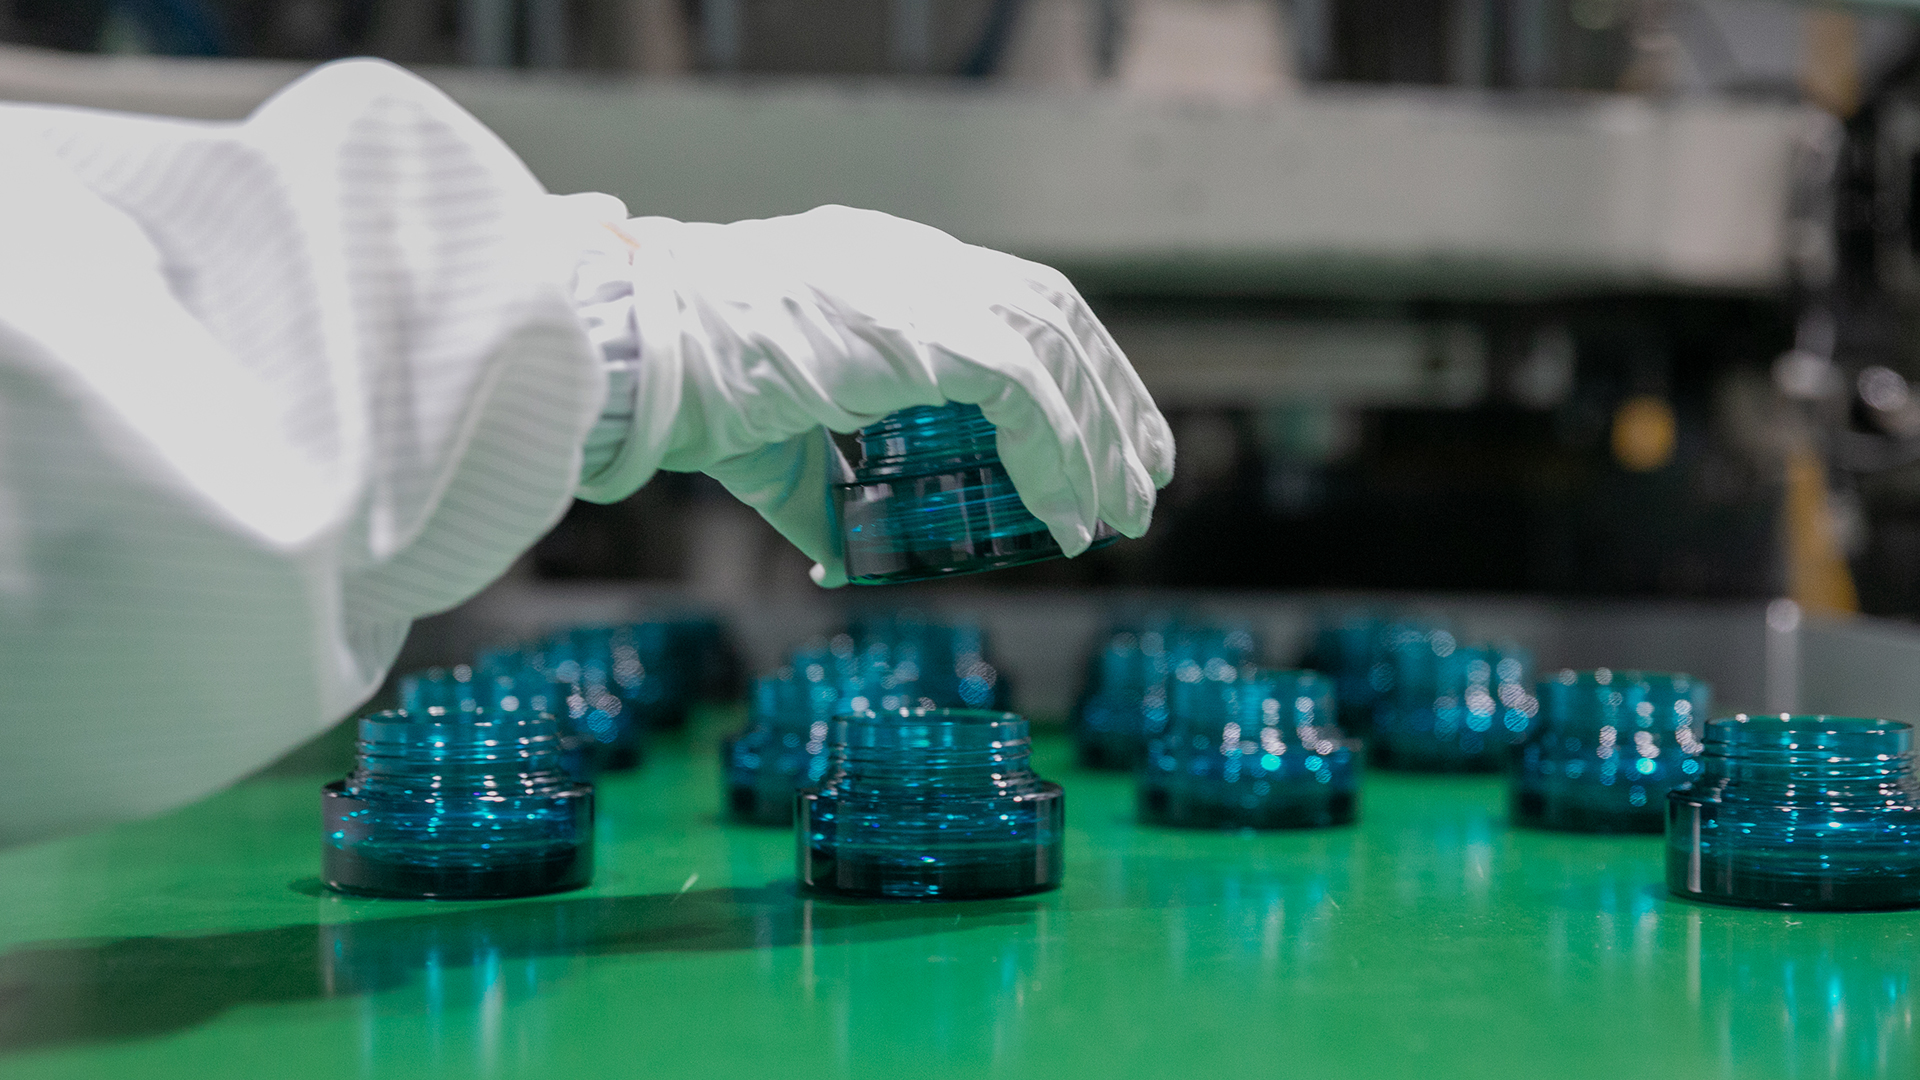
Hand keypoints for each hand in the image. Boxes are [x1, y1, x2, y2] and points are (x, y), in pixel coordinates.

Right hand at [589, 205, 1173, 585]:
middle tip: (1145, 478)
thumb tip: (841, 560)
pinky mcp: (918, 329)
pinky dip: (1059, 456)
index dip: (1071, 369)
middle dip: (1111, 396)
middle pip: (1054, 313)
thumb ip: (822, 494)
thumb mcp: (773, 447)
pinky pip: (1026, 392)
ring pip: (1057, 347)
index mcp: (882, 269)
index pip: (1011, 302)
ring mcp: (917, 285)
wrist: (629, 351)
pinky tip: (1068, 517)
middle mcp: (911, 261)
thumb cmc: (683, 389)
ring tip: (1124, 509)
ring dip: (1101, 433)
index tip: (1104, 436)